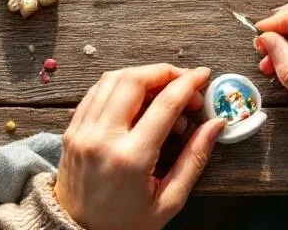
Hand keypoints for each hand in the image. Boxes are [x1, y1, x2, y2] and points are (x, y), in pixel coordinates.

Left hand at [55, 65, 224, 229]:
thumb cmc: (126, 224)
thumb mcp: (169, 201)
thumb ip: (194, 159)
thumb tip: (216, 124)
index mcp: (131, 158)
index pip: (164, 104)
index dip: (188, 84)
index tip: (204, 76)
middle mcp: (102, 138)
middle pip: (134, 80)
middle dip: (165, 73)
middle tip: (184, 84)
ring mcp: (82, 131)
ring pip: (112, 78)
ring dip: (142, 75)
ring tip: (162, 90)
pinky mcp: (71, 130)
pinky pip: (96, 91)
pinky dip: (119, 84)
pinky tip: (137, 98)